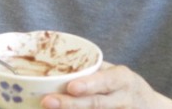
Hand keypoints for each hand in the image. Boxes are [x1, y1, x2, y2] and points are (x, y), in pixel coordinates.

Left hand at [40, 62, 171, 108]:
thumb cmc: (125, 86)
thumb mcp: (116, 74)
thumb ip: (94, 71)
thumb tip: (57, 66)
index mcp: (123, 79)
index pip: (106, 81)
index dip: (89, 85)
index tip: (71, 87)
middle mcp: (124, 99)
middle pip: (96, 104)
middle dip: (70, 104)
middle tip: (47, 101)